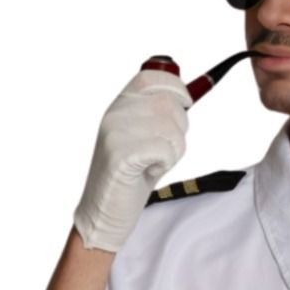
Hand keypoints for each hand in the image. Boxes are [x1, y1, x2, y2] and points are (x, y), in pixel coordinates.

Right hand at [73, 68, 192, 252]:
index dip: (175, 86)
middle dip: (179, 129)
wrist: (103, 212)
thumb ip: (157, 115)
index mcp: (118, 106)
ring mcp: (115, 132)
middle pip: (169, 104)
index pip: (151, 77)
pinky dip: (165, 163)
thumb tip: (185, 96)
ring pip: (171, 128)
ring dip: (174, 150)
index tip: (186, 102)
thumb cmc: (130, 177)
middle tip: (164, 151)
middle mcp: (114, 114)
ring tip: (154, 162)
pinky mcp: (121, 153)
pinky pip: (165, 148)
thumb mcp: (143, 138)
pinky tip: (148, 171)